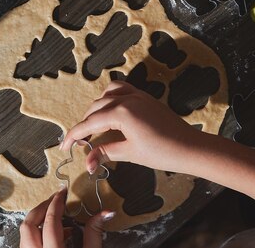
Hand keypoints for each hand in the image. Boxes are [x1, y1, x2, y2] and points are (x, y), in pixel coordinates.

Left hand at [19, 189, 113, 247]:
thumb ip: (94, 234)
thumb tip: (105, 212)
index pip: (50, 221)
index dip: (56, 203)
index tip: (62, 193)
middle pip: (28, 225)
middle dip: (40, 208)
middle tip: (54, 200)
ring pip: (24, 235)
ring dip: (36, 221)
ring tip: (52, 214)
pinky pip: (27, 244)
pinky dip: (36, 234)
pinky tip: (52, 234)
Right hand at [60, 81, 202, 173]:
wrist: (190, 147)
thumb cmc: (162, 152)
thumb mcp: (129, 153)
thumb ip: (105, 153)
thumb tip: (87, 163)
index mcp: (121, 113)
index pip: (90, 123)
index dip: (74, 135)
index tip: (64, 147)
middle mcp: (126, 99)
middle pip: (95, 108)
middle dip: (84, 124)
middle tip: (79, 142)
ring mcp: (136, 95)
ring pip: (106, 94)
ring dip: (96, 108)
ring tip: (94, 125)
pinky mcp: (144, 97)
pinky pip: (121, 89)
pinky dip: (110, 96)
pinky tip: (110, 109)